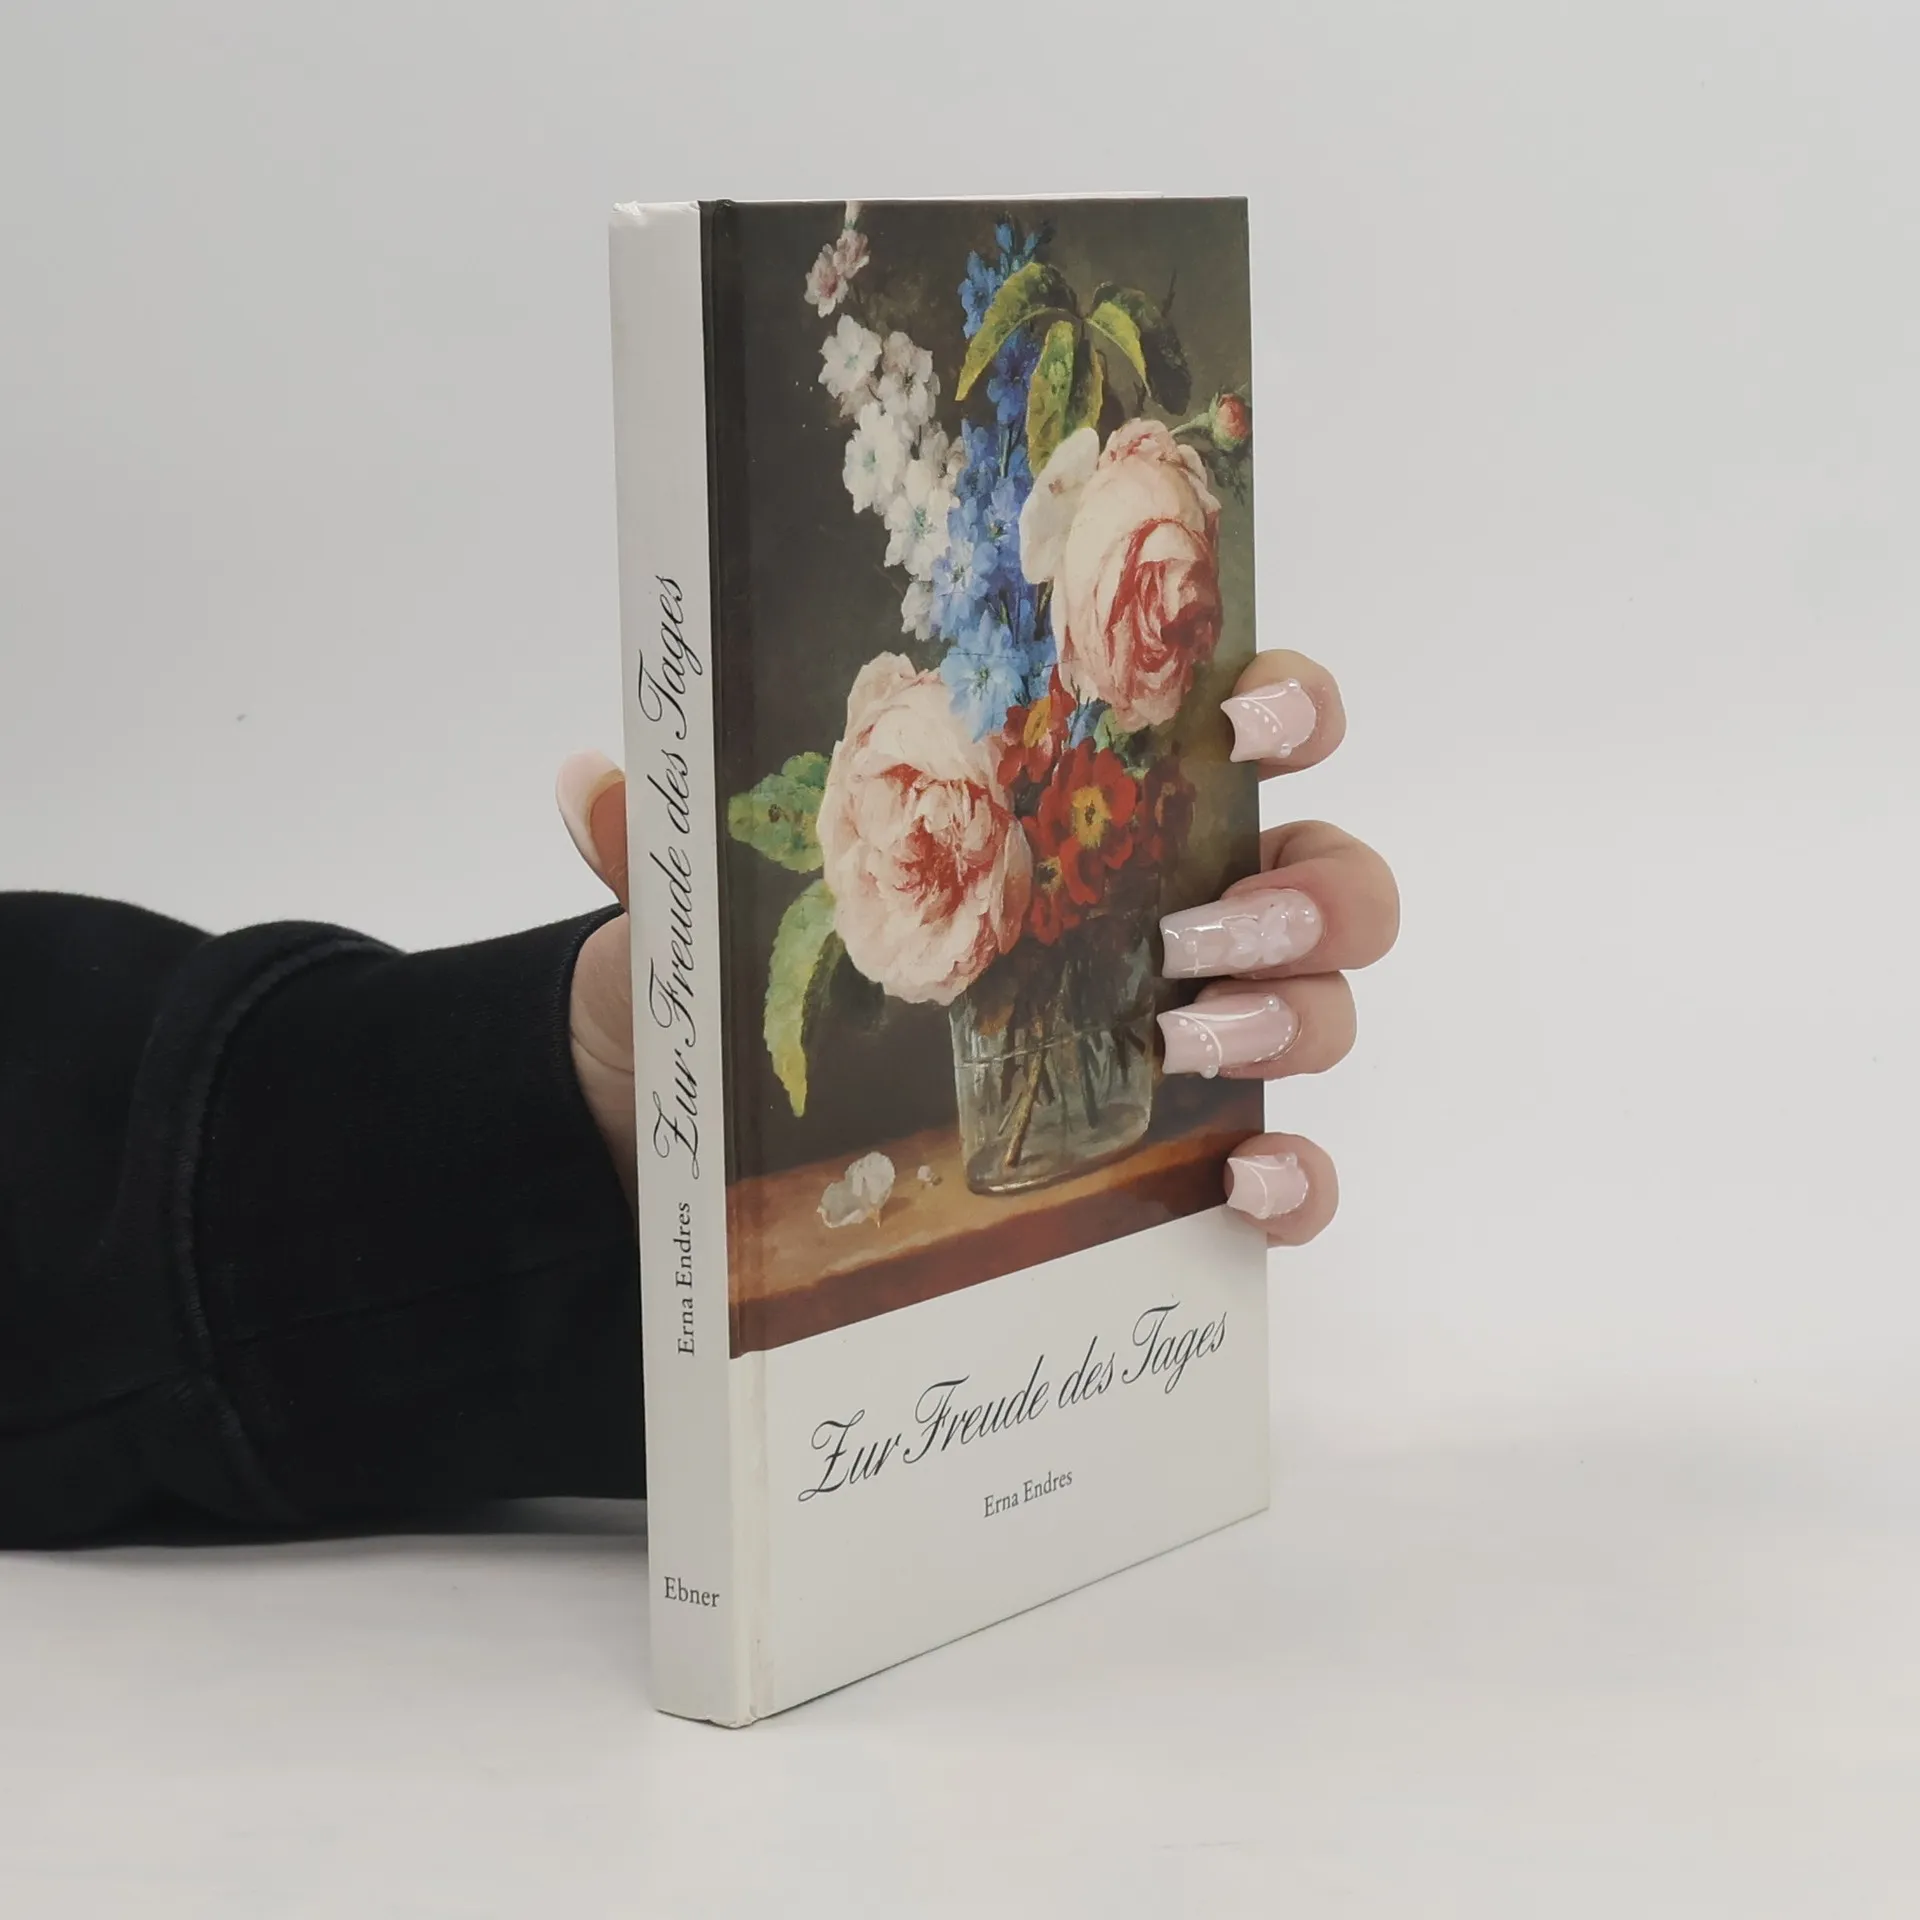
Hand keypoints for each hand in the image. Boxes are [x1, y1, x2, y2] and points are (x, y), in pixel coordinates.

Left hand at [555, 649, 1398, 1244]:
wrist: (699, 1152)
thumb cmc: (732, 995)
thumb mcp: (707, 911)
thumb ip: (680, 843)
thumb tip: (597, 785)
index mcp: (1085, 814)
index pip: (1237, 725)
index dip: (1284, 702)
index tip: (1242, 715)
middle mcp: (1165, 916)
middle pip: (1325, 874)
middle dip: (1312, 886)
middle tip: (1212, 921)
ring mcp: (1183, 1041)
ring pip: (1326, 1009)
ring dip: (1296, 1014)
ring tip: (1189, 1040)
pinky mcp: (1174, 1163)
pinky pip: (1292, 1172)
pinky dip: (1300, 1176)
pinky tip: (1243, 1178)